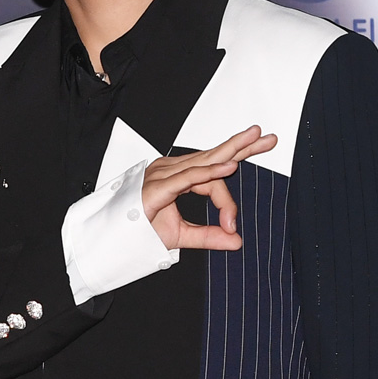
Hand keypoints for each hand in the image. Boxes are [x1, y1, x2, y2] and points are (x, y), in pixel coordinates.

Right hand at [142, 126, 276, 250]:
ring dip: (231, 150)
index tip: (233, 224)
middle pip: (213, 155)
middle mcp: (171, 171)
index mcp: (177, 177)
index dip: (227, 201)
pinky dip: (210, 172)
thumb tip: (236, 241)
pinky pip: (189, 177)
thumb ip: (209, 236)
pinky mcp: (158, 187)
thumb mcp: (182, 235)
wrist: (112, 241)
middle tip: (265, 137)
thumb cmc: (139, 231)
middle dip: (241, 146)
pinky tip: (230, 167)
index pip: (211, 178)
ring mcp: (163, 175)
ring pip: (204, 162)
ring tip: (254, 139)